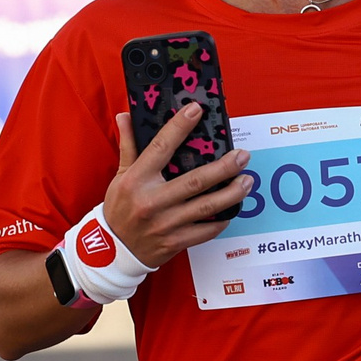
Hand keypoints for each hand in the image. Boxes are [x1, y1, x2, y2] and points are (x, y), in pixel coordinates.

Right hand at [102, 104, 252, 266]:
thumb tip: (126, 116)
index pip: (161, 147)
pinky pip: (206, 231)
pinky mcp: (175, 241)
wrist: (112, 251)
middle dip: (224, 168)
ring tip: (247, 180)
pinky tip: (233, 209)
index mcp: (137, 180)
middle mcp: (152, 201)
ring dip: (231, 193)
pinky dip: (222, 220)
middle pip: (195, 181)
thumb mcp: (120, 176)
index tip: (196, 110)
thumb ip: (129, 146)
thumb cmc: (119, 209)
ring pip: (206, 207)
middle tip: (243, 156)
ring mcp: (165, 223)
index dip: (179, 127)